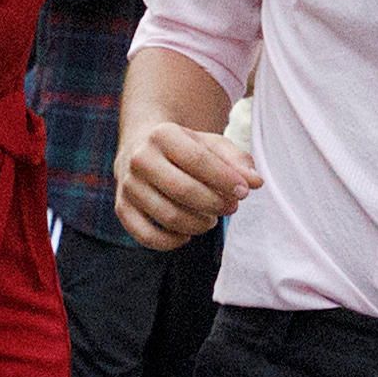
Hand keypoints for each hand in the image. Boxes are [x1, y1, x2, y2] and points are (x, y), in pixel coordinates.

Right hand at [114, 120, 259, 250]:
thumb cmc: (185, 149)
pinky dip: (172, 241)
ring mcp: (128, 185)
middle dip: (215, 204)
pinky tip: (187, 235)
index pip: (198, 160)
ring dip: (199, 224)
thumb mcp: (211, 145)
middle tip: (231, 208)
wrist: (141, 148)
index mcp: (163, 135)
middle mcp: (140, 158)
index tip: (244, 192)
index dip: (225, 179)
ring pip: (168, 216)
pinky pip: (146, 236)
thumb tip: (256, 182)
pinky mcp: (121, 208)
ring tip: (210, 219)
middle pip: (183, 190)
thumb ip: (237, 162)